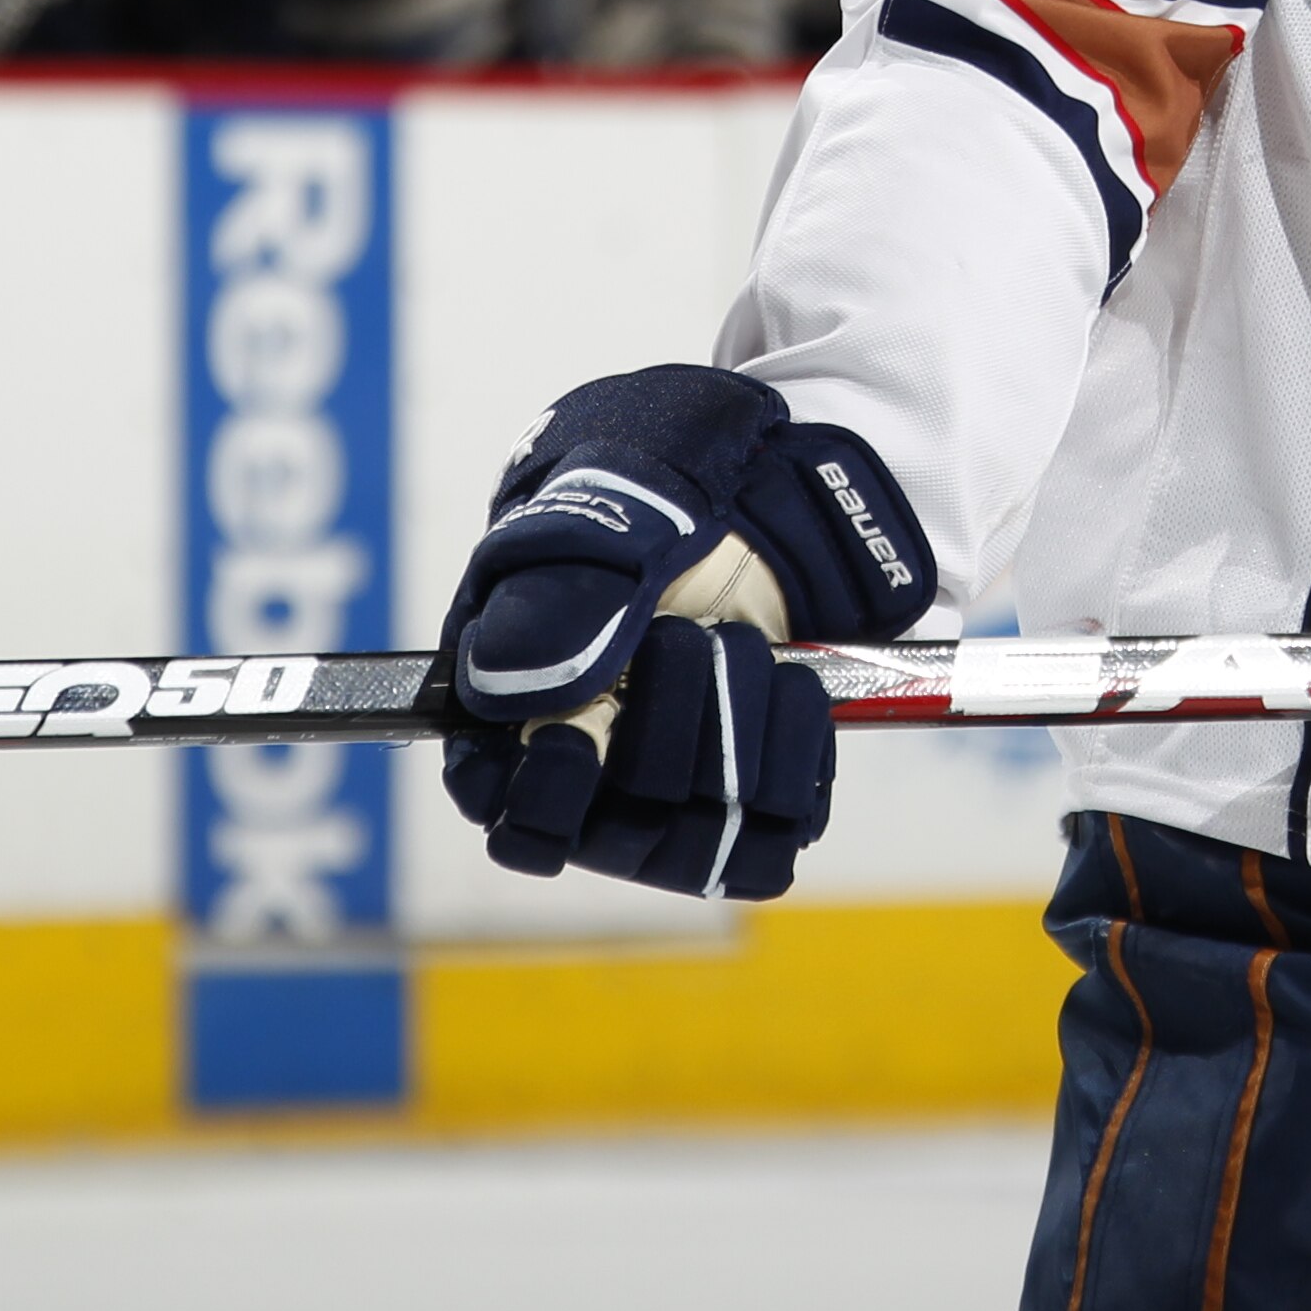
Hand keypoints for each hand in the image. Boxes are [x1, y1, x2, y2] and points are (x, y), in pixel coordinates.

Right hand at [434, 366, 933, 902]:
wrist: (781, 462)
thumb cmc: (665, 467)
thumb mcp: (606, 501)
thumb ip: (559, 593)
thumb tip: (513, 693)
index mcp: (523, 700)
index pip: (513, 819)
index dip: (540, 804)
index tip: (575, 745)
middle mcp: (601, 758)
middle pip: (617, 837)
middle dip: (664, 733)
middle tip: (688, 636)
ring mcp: (686, 775)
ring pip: (703, 848)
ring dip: (735, 746)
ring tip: (743, 647)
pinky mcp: (763, 775)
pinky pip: (783, 830)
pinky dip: (796, 759)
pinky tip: (793, 681)